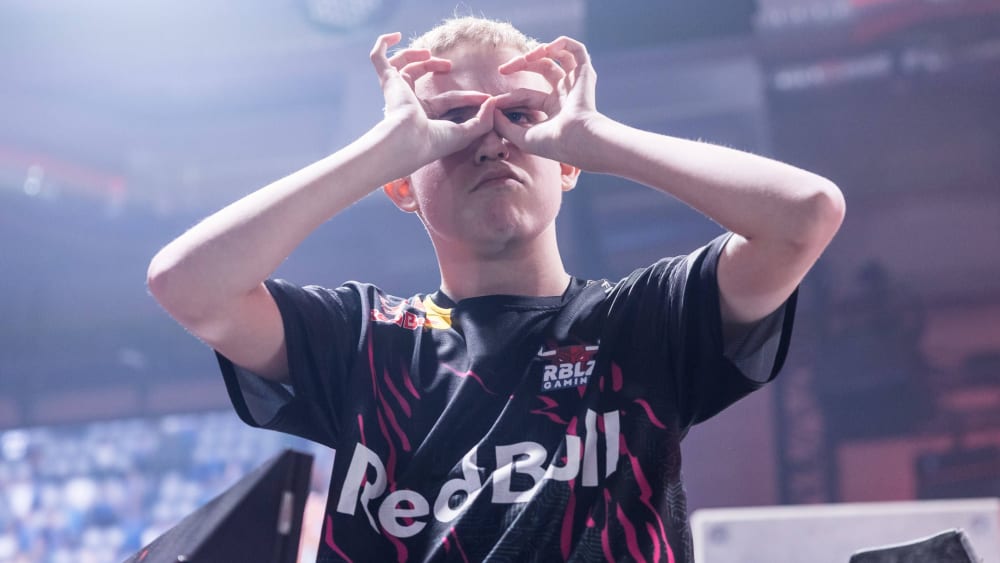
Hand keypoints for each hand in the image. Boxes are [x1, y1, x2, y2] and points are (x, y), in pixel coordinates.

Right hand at [370, 33, 497, 168]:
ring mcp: (396, 90)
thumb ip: (483, 120)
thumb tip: (493, 101)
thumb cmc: (434, 142)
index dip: (467, 97)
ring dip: (414, 54)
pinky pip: (378, 57)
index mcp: (423, 117)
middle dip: (433, 66)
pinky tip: (396, 35)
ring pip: (401, 65)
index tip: (486, 97)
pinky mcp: (388, 80)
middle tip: (449, 66)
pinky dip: (384, 44)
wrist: (410, 141)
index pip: (447, 100)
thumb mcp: (466, 133)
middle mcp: (407, 103)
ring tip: (429, 53)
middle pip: (418, 76)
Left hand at [493, 36, 603, 167]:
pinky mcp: (585, 73)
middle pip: (541, 69)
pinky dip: (561, 43)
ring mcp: (576, 83)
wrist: (576, 140)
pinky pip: (576, 49)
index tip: (493, 101)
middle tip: (501, 70)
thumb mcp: (521, 137)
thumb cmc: (552, 144)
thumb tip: (490, 109)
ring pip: (558, 56)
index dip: (509, 96)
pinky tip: (546, 49)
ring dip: (538, 52)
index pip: (526, 95)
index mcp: (553, 109)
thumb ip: (502, 125)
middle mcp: (566, 93)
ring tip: (525, 58)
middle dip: (520, 65)